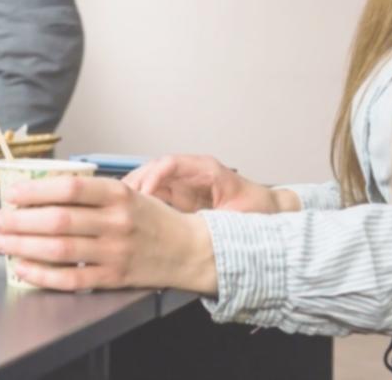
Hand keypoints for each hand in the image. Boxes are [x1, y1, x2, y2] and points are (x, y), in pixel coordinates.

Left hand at [0, 175, 216, 293]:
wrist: (189, 250)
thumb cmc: (153, 219)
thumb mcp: (128, 193)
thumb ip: (90, 193)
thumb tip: (42, 191)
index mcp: (118, 195)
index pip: (69, 188)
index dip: (36, 191)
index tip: (13, 193)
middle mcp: (116, 223)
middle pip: (58, 220)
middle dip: (20, 220)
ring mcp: (115, 252)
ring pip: (60, 249)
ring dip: (24, 245)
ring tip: (3, 242)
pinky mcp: (113, 278)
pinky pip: (71, 279)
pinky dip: (43, 274)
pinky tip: (24, 268)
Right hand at [123, 154, 290, 213]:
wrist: (271, 212)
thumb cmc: (259, 211)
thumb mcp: (239, 214)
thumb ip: (216, 218)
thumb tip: (195, 228)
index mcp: (207, 170)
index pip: (171, 163)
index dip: (153, 176)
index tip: (143, 193)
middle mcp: (192, 173)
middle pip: (155, 169)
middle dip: (136, 181)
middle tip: (121, 200)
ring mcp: (186, 184)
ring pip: (151, 180)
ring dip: (135, 191)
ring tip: (120, 207)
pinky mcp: (182, 197)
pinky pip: (156, 193)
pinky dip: (142, 201)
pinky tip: (132, 213)